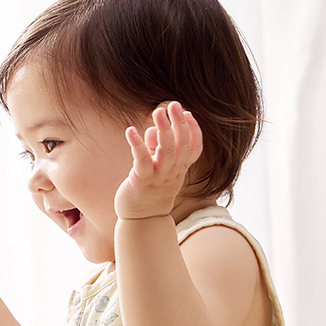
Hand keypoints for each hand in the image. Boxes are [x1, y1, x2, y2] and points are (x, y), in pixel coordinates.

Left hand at [114, 102, 203, 220]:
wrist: (141, 220)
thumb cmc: (149, 191)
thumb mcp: (158, 168)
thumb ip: (156, 148)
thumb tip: (152, 130)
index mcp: (180, 169)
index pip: (195, 148)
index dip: (194, 131)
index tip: (188, 113)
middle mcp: (173, 173)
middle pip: (181, 146)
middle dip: (179, 124)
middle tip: (173, 105)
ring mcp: (158, 177)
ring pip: (166, 152)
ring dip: (163, 130)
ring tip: (158, 111)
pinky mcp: (141, 181)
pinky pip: (142, 160)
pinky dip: (137, 144)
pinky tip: (131, 130)